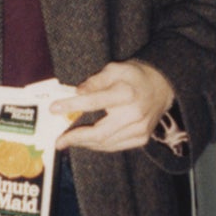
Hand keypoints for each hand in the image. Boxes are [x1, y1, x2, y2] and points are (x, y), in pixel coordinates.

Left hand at [54, 61, 174, 152]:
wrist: (162, 86)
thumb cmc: (134, 76)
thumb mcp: (114, 69)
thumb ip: (95, 81)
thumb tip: (76, 92)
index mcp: (126, 93)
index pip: (94, 102)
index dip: (72, 106)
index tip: (54, 109)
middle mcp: (134, 114)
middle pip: (100, 133)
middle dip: (76, 138)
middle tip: (59, 141)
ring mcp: (139, 129)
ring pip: (106, 143)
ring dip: (85, 143)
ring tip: (70, 141)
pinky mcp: (141, 138)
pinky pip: (115, 146)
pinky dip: (99, 145)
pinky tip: (88, 141)